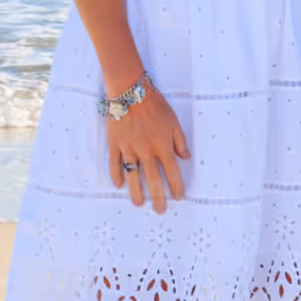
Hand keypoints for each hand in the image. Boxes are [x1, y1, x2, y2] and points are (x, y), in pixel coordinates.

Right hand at [102, 89, 191, 210]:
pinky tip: (119, 185)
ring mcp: (128, 148)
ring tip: (139, 204)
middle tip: (160, 210)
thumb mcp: (173, 121)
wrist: (129, 90)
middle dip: (158, 197)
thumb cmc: (154, 104)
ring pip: (133, 176)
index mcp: (162, 145)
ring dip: (136, 192)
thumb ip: (179, 141)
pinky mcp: (115, 144)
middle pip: (153, 180)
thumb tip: (185, 157)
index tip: (179, 196)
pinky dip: (116, 175)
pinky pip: (114, 164)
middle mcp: (145, 151)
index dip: (176, 186)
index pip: (171, 172)